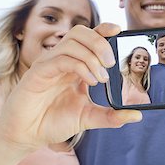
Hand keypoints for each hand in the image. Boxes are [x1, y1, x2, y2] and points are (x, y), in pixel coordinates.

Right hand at [0, 23, 141, 150]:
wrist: (28, 135)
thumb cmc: (54, 122)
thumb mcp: (89, 117)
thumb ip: (112, 116)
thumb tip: (137, 115)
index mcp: (75, 65)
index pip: (89, 37)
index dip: (103, 29)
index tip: (119, 30)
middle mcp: (62, 60)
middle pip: (81, 32)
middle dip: (100, 42)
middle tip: (111, 63)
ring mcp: (49, 64)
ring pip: (72, 42)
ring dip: (91, 56)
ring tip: (101, 78)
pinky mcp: (39, 72)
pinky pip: (61, 58)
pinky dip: (80, 66)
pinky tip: (89, 81)